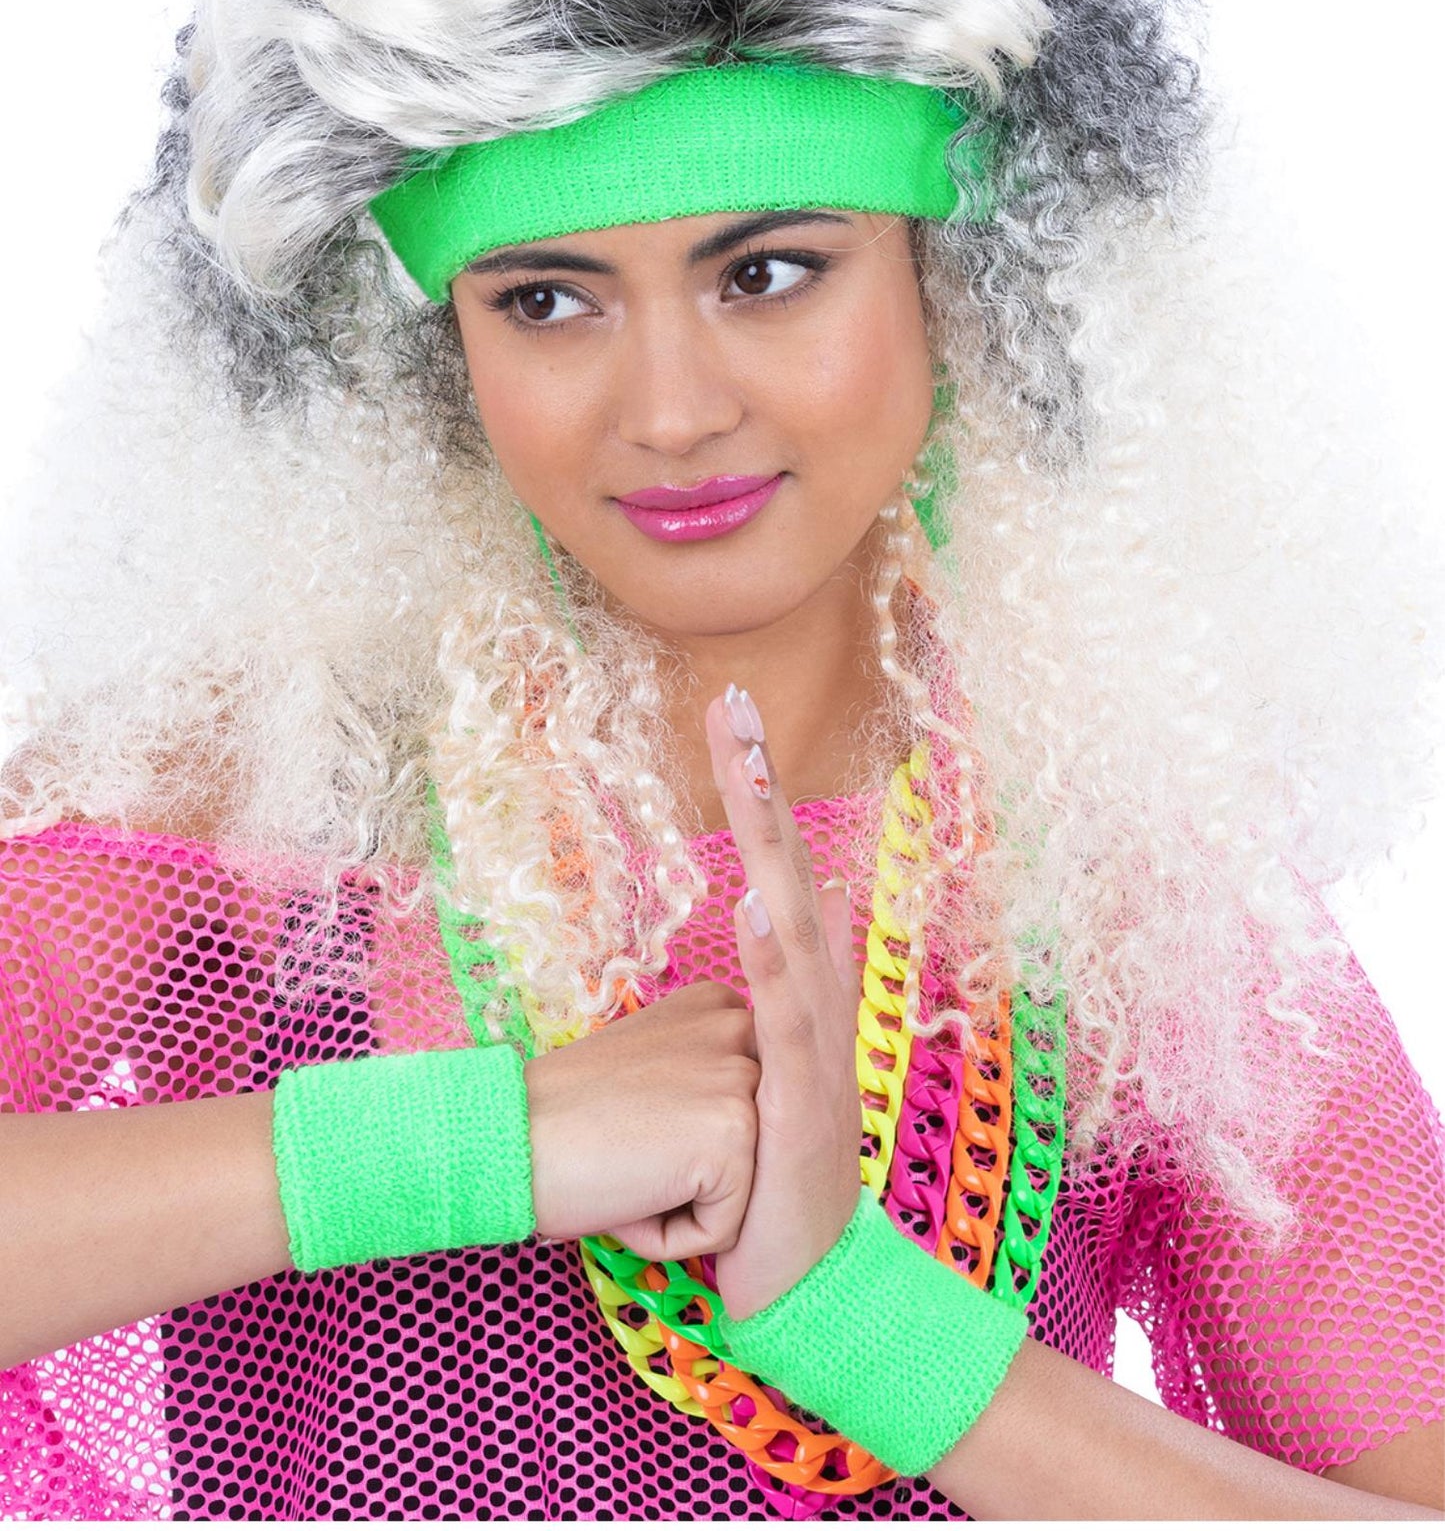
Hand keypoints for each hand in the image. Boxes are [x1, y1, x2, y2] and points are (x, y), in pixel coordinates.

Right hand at [524, 980, 759, 1259]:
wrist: (509, 1136)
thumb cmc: (565, 1117)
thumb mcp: (648, 1063)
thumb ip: (700, 1075)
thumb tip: (739, 1129)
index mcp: (719, 1007)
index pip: (747, 1106)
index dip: (686, 1137)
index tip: (631, 1121)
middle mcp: (741, 1028)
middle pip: (752, 1146)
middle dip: (691, 1173)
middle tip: (625, 1150)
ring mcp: (743, 1079)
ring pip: (742, 1192)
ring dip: (680, 1207)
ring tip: (628, 1173)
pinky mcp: (736, 1135)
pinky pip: (723, 1230)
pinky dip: (670, 1238)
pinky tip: (628, 1198)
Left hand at [706, 688, 864, 1322]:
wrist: (800, 1287)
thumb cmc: (758, 1180)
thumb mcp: (741, 1081)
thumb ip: (736, 1012)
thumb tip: (738, 947)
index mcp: (799, 997)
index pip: (778, 872)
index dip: (758, 797)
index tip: (731, 720)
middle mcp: (820, 1009)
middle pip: (790, 874)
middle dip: (761, 789)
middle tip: (736, 707)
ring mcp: (818, 1056)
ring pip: (793, 927)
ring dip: (769, 844)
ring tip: (746, 771)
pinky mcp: (802, 1108)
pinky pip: (787, 1021)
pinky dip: (772, 957)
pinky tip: (755, 903)